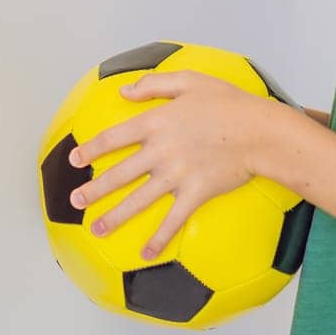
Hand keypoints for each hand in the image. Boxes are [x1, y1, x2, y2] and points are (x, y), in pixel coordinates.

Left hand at [65, 69, 276, 259]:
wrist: (261, 131)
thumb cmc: (229, 102)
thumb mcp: (190, 80)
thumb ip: (153, 84)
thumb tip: (124, 91)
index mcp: (156, 122)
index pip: (114, 138)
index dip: (91, 149)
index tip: (74, 160)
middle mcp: (161, 151)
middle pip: (119, 173)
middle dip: (93, 189)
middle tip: (75, 200)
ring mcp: (177, 175)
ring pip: (138, 200)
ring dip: (114, 216)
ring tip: (95, 229)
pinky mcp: (195, 194)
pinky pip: (173, 221)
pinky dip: (159, 239)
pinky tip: (145, 254)